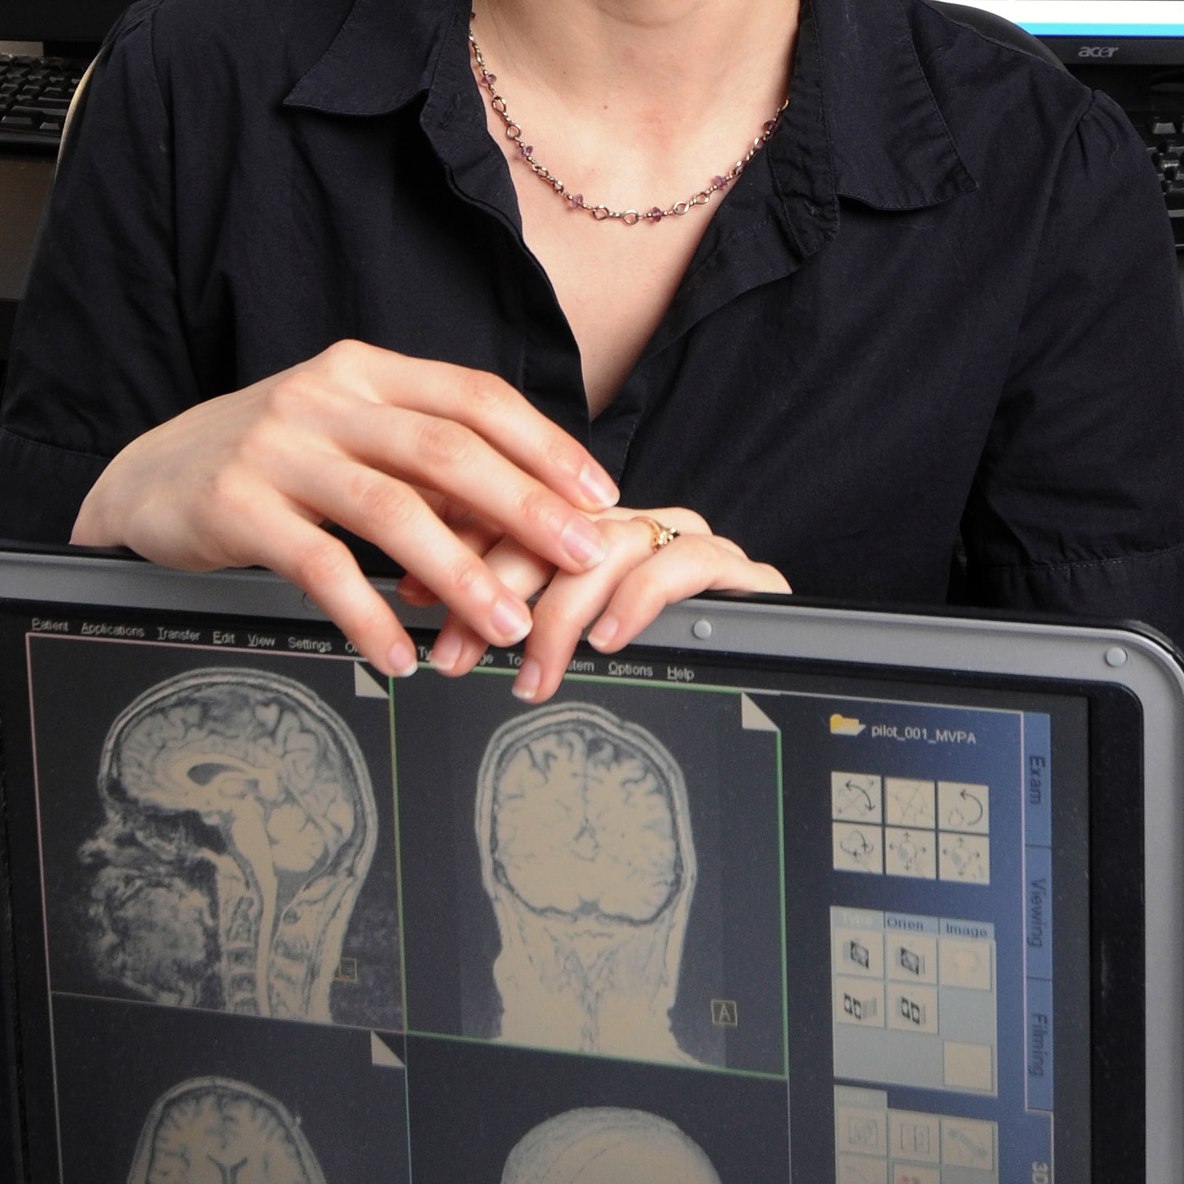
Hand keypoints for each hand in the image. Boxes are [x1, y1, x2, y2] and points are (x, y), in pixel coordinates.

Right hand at [70, 341, 618, 678]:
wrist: (147, 476)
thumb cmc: (266, 458)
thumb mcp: (342, 432)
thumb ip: (418, 456)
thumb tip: (524, 505)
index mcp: (363, 369)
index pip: (471, 395)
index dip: (542, 443)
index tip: (597, 492)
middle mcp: (324, 397)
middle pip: (444, 449)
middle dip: (524, 505)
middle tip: (578, 555)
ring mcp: (278, 449)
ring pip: (391, 508)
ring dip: (460, 572)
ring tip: (506, 623)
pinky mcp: (238, 506)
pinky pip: (321, 565)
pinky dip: (369, 614)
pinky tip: (399, 653)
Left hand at [406, 506, 789, 700]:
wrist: (767, 668)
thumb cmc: (657, 652)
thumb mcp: (562, 629)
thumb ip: (502, 602)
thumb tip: (418, 597)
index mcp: (593, 524)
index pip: (517, 512)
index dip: (463, 552)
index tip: (416, 599)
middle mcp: (636, 520)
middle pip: (554, 526)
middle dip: (497, 590)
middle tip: (460, 651)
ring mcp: (685, 540)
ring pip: (609, 545)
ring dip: (561, 614)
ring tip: (532, 672)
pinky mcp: (737, 569)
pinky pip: (685, 563)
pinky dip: (639, 600)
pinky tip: (608, 639)